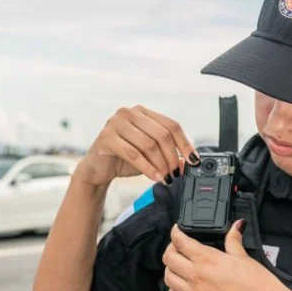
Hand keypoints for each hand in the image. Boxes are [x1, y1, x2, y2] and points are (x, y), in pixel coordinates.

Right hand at [76, 105, 199, 185]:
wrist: (97, 169)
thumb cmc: (124, 159)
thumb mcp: (150, 157)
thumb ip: (168, 156)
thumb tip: (188, 163)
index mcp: (143, 113)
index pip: (171, 125)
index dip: (185, 143)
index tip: (193, 160)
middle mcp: (129, 113)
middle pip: (162, 134)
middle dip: (172, 157)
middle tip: (176, 173)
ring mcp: (116, 123)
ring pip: (149, 145)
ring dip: (161, 164)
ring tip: (166, 177)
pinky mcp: (106, 137)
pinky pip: (133, 154)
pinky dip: (148, 168)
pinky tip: (155, 177)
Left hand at [162, 221, 287, 290]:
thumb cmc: (260, 286)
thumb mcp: (245, 258)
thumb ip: (234, 241)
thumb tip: (236, 226)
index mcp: (208, 259)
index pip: (180, 241)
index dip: (176, 233)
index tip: (178, 231)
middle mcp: (196, 277)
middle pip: (169, 259)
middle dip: (171, 249)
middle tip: (178, 248)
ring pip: (168, 279)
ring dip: (171, 270)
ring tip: (179, 267)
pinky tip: (180, 289)